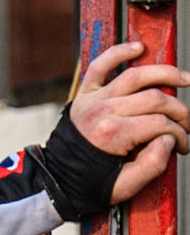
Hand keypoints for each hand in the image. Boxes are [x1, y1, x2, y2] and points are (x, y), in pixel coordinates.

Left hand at [70, 41, 189, 202]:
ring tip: (184, 79)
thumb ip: (152, 165)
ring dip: (165, 74)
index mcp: (112, 135)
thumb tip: (169, 139)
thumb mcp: (125, 186)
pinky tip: (139, 47)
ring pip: (136, 76)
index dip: (179, 135)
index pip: (160, 124)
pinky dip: (119, 51)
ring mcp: (93, 100)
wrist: (57, 180)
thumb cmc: (90, 184)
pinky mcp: (85, 93)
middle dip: (179, 112)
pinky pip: (101, 64)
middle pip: (154, 100)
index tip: (183, 145)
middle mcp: (103, 112)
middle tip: (187, 124)